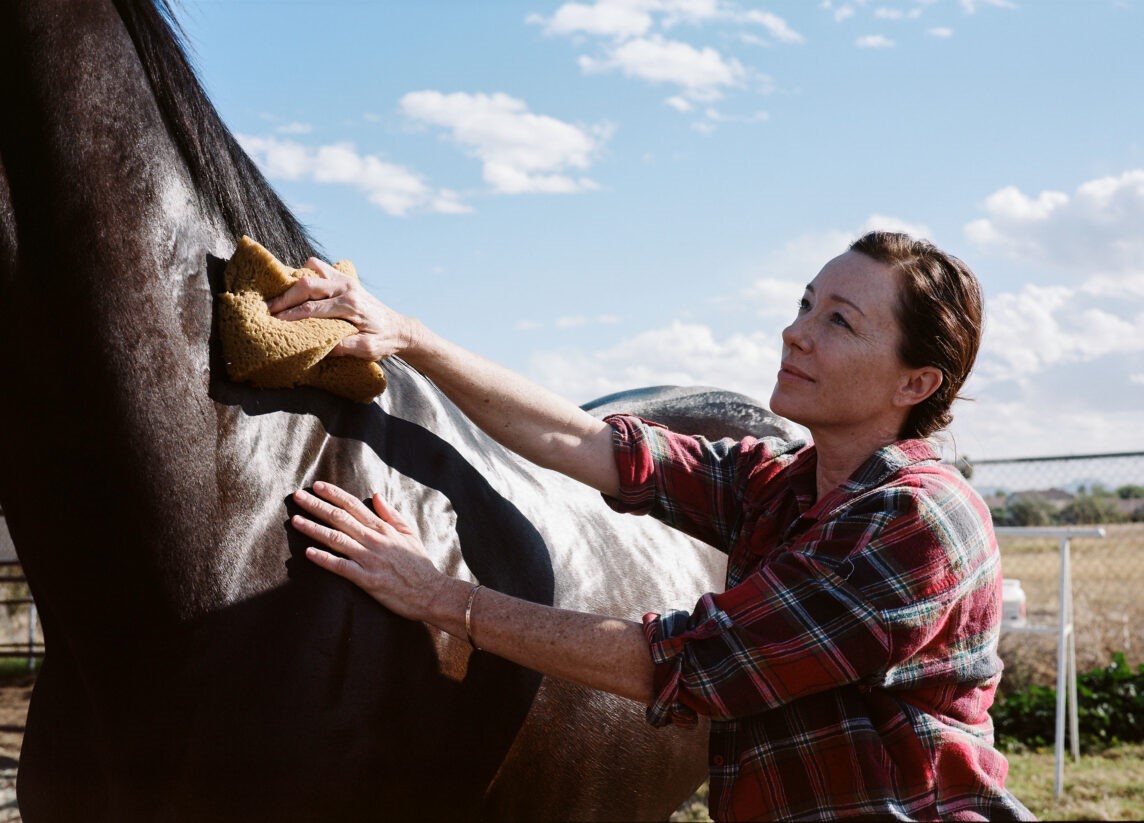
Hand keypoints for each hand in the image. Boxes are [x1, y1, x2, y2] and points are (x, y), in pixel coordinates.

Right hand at [266, 257, 418, 360]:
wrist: (399, 328)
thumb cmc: (383, 341)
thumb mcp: (368, 350)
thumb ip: (346, 347)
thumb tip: (322, 347)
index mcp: (351, 305)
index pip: (313, 308)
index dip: (291, 315)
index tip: (274, 321)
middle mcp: (347, 288)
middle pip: (308, 284)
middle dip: (285, 297)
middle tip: (268, 308)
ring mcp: (346, 280)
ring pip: (313, 269)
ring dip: (295, 281)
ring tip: (279, 296)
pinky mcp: (345, 279)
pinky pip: (321, 267)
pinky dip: (307, 274)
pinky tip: (298, 289)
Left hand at [291, 481, 444, 620]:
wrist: (432, 592)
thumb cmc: (420, 564)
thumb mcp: (410, 533)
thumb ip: (391, 514)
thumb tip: (376, 495)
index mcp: (383, 528)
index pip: (354, 506)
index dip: (333, 495)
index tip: (316, 486)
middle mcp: (374, 540)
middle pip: (340, 518)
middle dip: (317, 506)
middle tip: (297, 497)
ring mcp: (370, 560)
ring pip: (337, 539)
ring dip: (314, 529)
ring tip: (295, 521)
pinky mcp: (368, 580)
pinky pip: (342, 567)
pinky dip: (324, 559)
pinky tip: (308, 552)